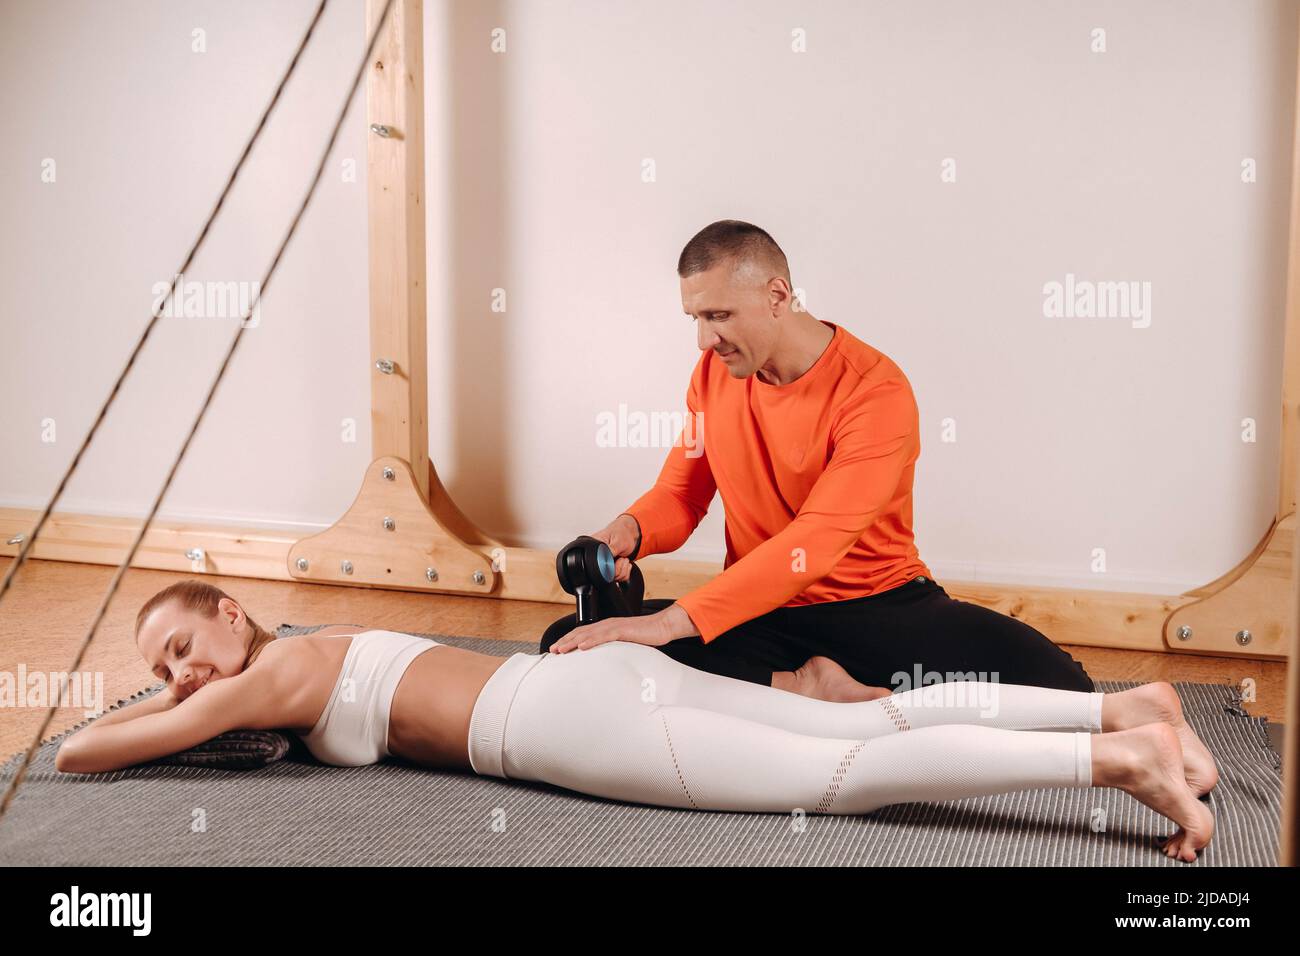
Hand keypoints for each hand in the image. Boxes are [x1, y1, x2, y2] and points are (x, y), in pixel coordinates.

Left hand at [549, 603, 697, 652]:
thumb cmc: (646, 636)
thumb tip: (606, 661)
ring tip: (561, 650)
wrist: (662, 627)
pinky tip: (582, 646)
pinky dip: (591, 640)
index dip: (569, 640)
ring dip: (572, 642)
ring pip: (588, 633)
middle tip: (552, 650)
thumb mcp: (626, 644)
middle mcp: (607, 624)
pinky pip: (604, 635)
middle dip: (565, 641)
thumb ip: (614, 649)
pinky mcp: (622, 630)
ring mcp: (614, 626)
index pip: (583, 633)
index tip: (558, 649)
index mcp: (607, 627)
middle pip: (581, 632)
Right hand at [586, 513, 640, 582]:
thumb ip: (611, 549)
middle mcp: (598, 559)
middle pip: (604, 575)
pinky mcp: (612, 570)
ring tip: (623, 559)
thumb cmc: (622, 533)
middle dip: (617, 568)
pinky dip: (625, 572)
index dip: (607, 566)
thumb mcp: (617, 540)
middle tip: (622, 558)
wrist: (630, 535)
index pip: (595, 565)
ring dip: (623, 570)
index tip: (615, 558)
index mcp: (594, 549)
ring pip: (613, 578)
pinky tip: (624, 563)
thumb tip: (605, 558)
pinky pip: (619, 578)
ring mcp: (605, 565)